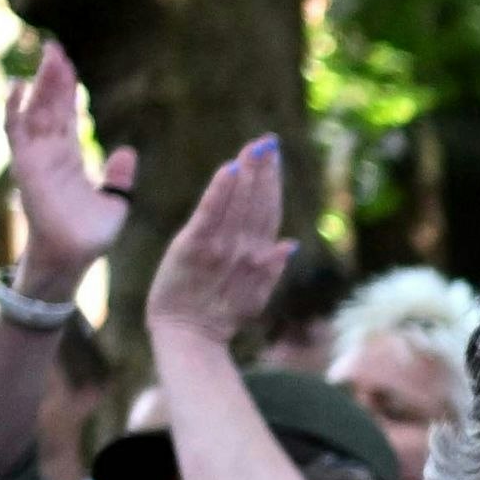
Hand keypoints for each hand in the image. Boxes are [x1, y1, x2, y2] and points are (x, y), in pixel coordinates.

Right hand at [2, 41, 135, 287]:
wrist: (75, 256)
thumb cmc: (90, 234)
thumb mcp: (115, 199)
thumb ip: (120, 176)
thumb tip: (127, 151)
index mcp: (68, 158)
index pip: (65, 115)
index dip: (66, 90)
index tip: (69, 63)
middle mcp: (49, 153)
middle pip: (49, 106)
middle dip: (52, 78)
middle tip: (54, 46)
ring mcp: (35, 158)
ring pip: (36, 111)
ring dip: (40, 84)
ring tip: (46, 57)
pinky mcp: (26, 166)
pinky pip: (16, 132)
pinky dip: (14, 109)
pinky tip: (18, 86)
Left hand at [144, 138, 294, 347]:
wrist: (190, 337)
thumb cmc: (217, 318)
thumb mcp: (251, 297)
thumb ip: (270, 270)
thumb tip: (289, 243)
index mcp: (257, 257)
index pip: (268, 212)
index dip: (272, 184)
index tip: (274, 157)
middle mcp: (243, 249)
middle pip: (257, 202)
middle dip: (263, 170)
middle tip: (267, 142)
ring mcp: (220, 248)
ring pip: (239, 204)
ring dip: (247, 174)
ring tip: (253, 149)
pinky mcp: (193, 248)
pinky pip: (210, 215)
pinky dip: (220, 193)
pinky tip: (228, 170)